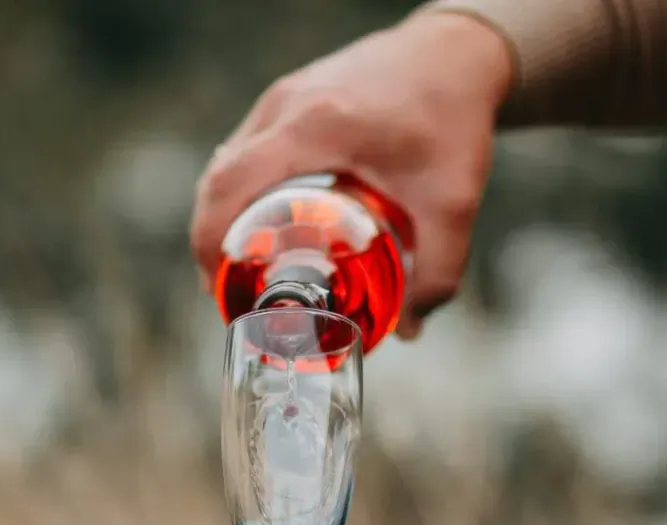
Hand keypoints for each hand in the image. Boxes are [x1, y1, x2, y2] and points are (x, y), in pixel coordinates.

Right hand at [189, 12, 513, 338]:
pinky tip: (264, 223)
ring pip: (228, 162)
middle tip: (230, 290)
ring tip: (245, 265)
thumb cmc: (452, 117)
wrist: (456, 52)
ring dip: (225, 214)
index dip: (210, 243)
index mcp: (315, 126)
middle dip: (212, 240)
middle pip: (218, 179)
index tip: (218, 288)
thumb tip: (410, 329)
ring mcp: (282, 96)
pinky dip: (243, 189)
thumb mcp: (453, 202)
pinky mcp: (289, 96)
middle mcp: (286, 106)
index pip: (231, 185)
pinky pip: (248, 148)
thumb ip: (438, 270)